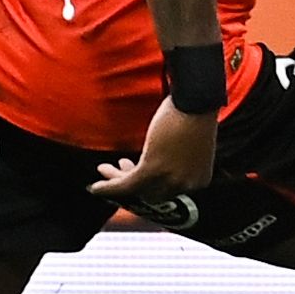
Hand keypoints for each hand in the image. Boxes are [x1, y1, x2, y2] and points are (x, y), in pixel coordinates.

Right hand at [90, 98, 217, 206]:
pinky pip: (125, 185)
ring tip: (103, 168)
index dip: (149, 182)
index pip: (168, 191)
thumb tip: (157, 160)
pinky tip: (96, 187)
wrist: (195, 100)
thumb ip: (177, 158)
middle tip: (120, 164)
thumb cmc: (195, 112)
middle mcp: (185, 185)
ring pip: (136, 189)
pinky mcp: (152, 170)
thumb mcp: (189, 142)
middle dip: (132, 180)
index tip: (135, 168)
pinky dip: (108, 188)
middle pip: (151, 193)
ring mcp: (169, 180)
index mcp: (199, 179)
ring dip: (116, 180)